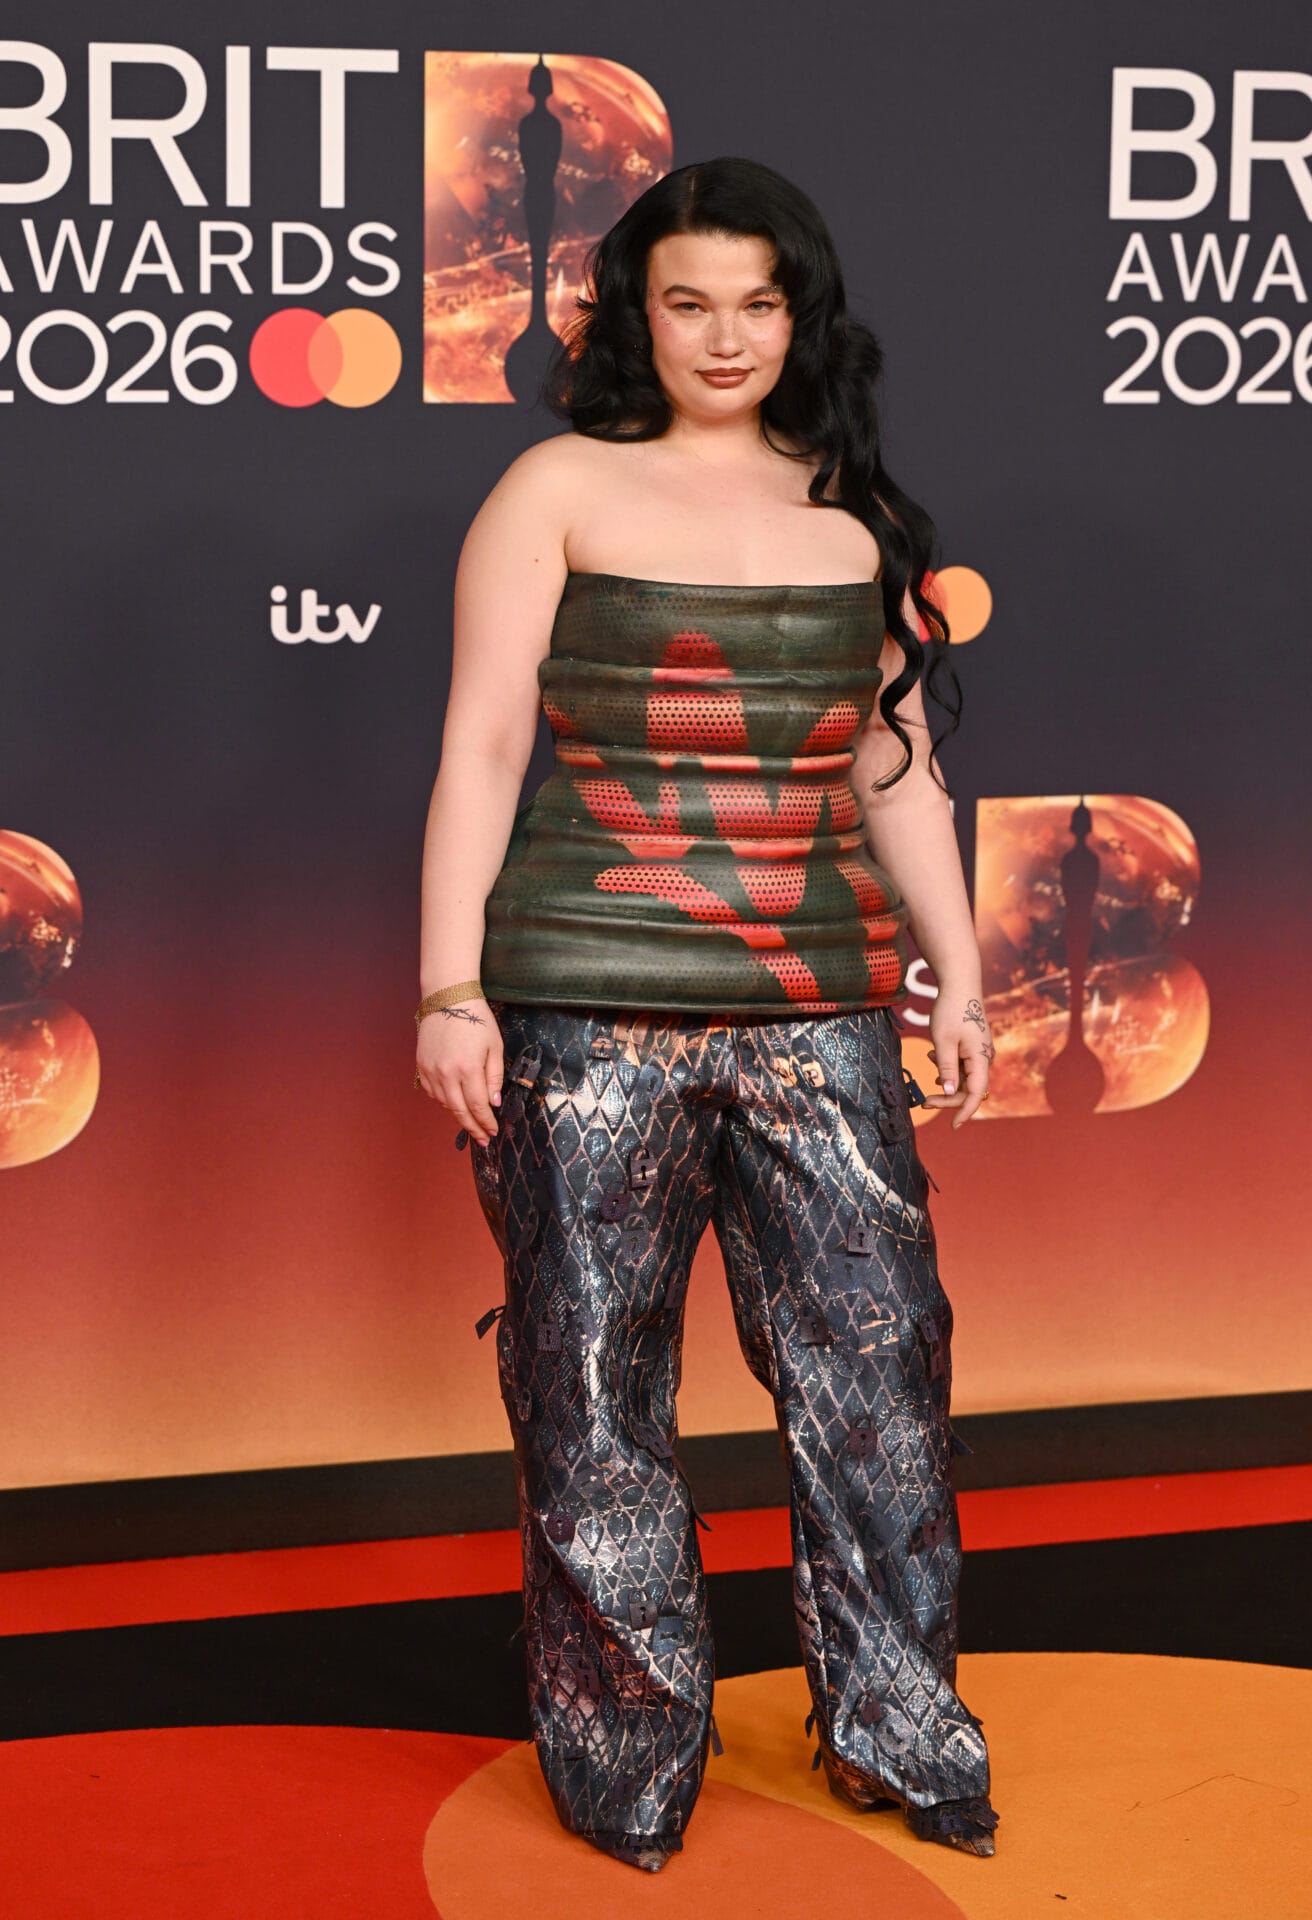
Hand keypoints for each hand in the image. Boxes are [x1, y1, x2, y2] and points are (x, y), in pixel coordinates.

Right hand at [415, 997, 503, 1144]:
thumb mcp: (494, 1046)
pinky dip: (443, 1102)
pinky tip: (453, 1105)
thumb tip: (493, 1102)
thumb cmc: (475, 1019)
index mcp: (468, 1068)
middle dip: (472, 1128)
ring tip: (470, 1125)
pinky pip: (432, 1092)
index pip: (478, 1106)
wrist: (447, 998)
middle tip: (482, 1140)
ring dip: (458, 1116)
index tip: (493, 1131)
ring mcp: (431, 1070)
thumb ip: (494, 1076)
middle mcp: (446, 1073)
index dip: (486, 1122)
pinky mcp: (421, 1066)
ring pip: (444, 1104)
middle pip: (459, 1111)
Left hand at [922, 989, 993, 1128]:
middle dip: (948, 1097)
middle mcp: (984, 1057)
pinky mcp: (973, 1046)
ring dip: (946, 1080)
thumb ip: (946, 1069)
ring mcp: (980, 1052)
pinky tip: (934, 1054)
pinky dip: (948, 1067)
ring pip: (964, 1077)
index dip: (965, 1112)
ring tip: (929, 1068)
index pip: (977, 1094)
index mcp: (981, 1058)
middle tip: (924, 1101)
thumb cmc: (950, 1010)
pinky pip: (962, 1065)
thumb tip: (950, 1093)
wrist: (960, 984)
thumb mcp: (943, 1042)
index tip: (954, 1126)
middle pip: (969, 1088)